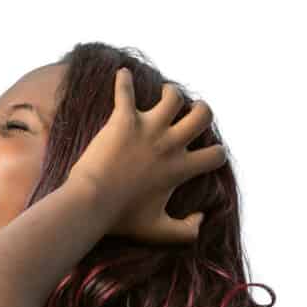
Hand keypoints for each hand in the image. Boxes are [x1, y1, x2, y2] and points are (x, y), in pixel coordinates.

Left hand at [67, 67, 226, 244]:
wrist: (90, 203)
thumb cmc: (122, 219)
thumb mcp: (160, 232)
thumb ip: (187, 231)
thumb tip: (202, 219)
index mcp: (180, 168)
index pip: (215, 155)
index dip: (215, 155)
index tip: (206, 155)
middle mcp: (170, 143)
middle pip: (202, 115)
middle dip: (201, 111)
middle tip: (191, 114)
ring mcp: (147, 128)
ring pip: (173, 97)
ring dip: (171, 93)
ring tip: (164, 94)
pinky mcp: (122, 119)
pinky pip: (125, 91)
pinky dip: (123, 81)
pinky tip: (121, 74)